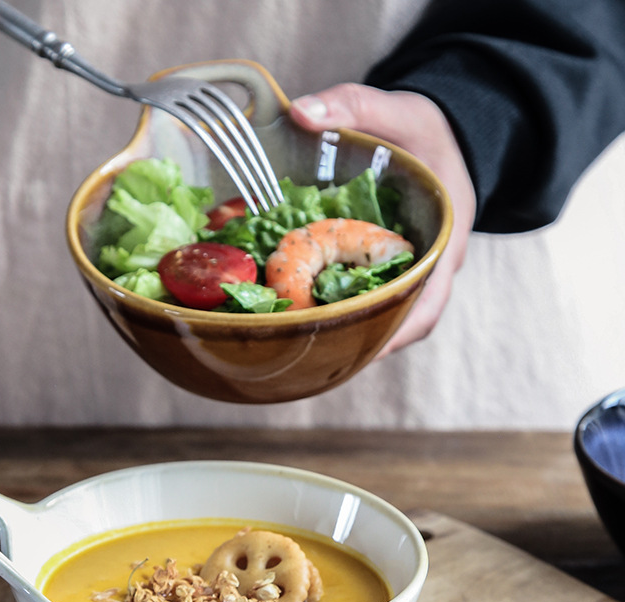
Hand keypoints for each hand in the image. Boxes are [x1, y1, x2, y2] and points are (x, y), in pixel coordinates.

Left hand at [289, 84, 475, 357]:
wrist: (438, 136)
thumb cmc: (427, 132)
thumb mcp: (399, 110)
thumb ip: (354, 105)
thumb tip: (300, 113)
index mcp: (445, 240)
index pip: (430, 302)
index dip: (400, 332)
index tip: (364, 350)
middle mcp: (431, 266)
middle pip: (404, 321)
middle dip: (365, 341)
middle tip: (315, 353)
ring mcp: (412, 271)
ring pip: (389, 316)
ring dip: (354, 332)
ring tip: (306, 344)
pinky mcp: (392, 269)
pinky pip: (374, 298)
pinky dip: (347, 310)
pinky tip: (311, 314)